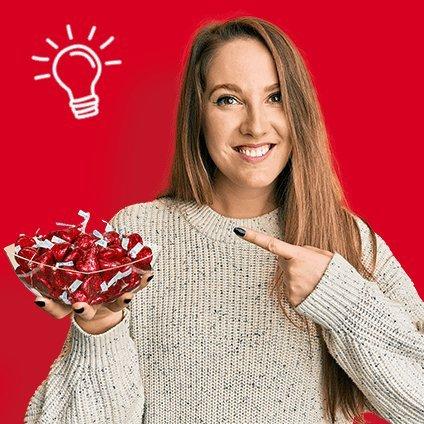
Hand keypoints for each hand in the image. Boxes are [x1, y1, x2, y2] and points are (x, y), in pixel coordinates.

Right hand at [33, 270, 153, 320]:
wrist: (107, 301)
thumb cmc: (85, 283)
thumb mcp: (73, 273)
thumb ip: (62, 262)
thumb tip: (37, 243)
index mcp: (74, 300)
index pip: (57, 308)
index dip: (49, 305)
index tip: (40, 299)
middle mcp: (92, 305)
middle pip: (85, 310)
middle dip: (83, 308)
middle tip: (81, 305)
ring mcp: (110, 302)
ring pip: (114, 305)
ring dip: (120, 299)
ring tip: (127, 295)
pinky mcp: (126, 294)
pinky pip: (134, 289)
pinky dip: (142, 281)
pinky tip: (149, 273)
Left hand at [234, 227, 333, 306]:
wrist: (347, 301)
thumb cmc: (336, 274)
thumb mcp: (324, 255)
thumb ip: (304, 251)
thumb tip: (289, 254)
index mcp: (298, 255)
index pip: (271, 244)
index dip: (254, 237)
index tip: (239, 231)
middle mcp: (291, 271)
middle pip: (283, 261)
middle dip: (293, 262)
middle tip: (312, 268)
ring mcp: (290, 287)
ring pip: (288, 276)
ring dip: (298, 277)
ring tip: (315, 281)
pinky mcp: (292, 300)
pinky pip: (291, 290)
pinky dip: (299, 289)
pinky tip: (312, 291)